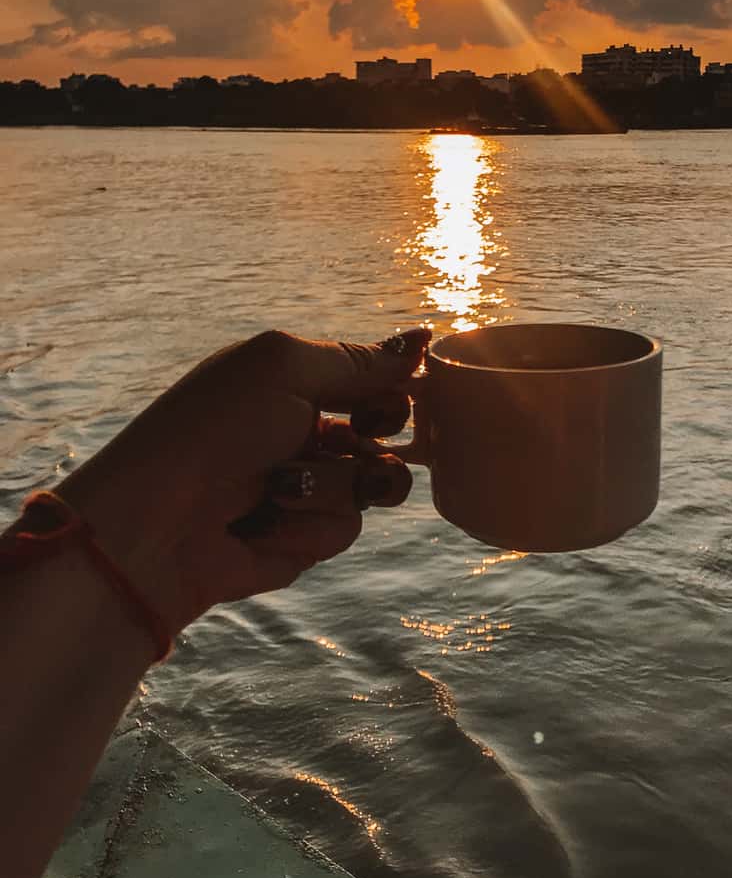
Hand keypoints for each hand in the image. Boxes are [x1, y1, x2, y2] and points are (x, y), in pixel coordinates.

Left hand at [56, 327, 428, 636]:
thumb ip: (360, 361)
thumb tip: (426, 336)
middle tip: (347, 440)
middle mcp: (305, 435)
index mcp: (295, 385)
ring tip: (279, 487)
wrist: (159, 522)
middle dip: (376, 442)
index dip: (394, 391)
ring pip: (375, 487)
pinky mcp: (302, 540)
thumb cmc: (215, 429)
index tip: (390, 398)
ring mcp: (307, 490)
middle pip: (389, 437)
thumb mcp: (287, 370)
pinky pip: (342, 530)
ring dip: (331, 486)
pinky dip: (305, 524)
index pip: (374, 383)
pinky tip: (261, 522)